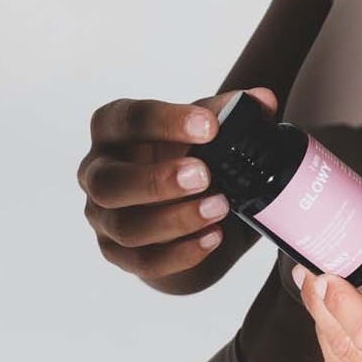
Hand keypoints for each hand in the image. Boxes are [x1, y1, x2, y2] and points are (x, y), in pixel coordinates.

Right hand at [78, 87, 277, 281]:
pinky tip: (213, 238)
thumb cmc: (186, 156)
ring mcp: (103, 217)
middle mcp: (98, 172)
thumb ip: (229, 112)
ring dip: (175, 219)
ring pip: (126, 227)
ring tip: (219, 208)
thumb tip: (262, 100)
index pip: (127, 120)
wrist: (186, 210)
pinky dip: (181, 253)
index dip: (165, 122)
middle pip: (109, 181)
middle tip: (204, 175)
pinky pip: (143, 261)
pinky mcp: (118, 253)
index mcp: (114, 130)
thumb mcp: (206, 131)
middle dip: (157, 181)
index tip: (208, 125)